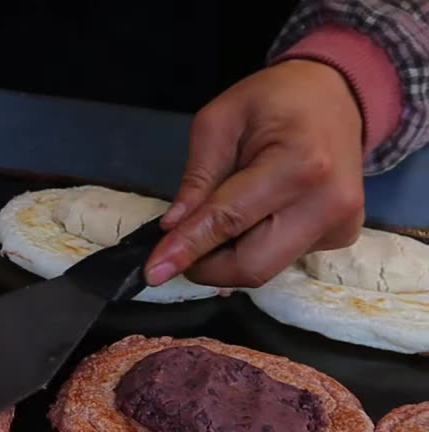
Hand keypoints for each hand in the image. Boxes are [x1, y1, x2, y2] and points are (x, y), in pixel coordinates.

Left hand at [146, 59, 365, 287]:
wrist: (337, 95)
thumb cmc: (274, 100)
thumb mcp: (219, 122)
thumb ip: (197, 177)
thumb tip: (172, 228)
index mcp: (299, 164)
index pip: (229, 221)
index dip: (188, 248)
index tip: (154, 272)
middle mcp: (327, 203)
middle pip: (251, 265)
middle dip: (206, 265)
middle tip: (182, 244)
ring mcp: (340, 224)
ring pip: (265, 270)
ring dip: (228, 258)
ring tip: (220, 222)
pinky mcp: (342, 236)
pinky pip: (283, 260)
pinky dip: (255, 248)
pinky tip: (256, 216)